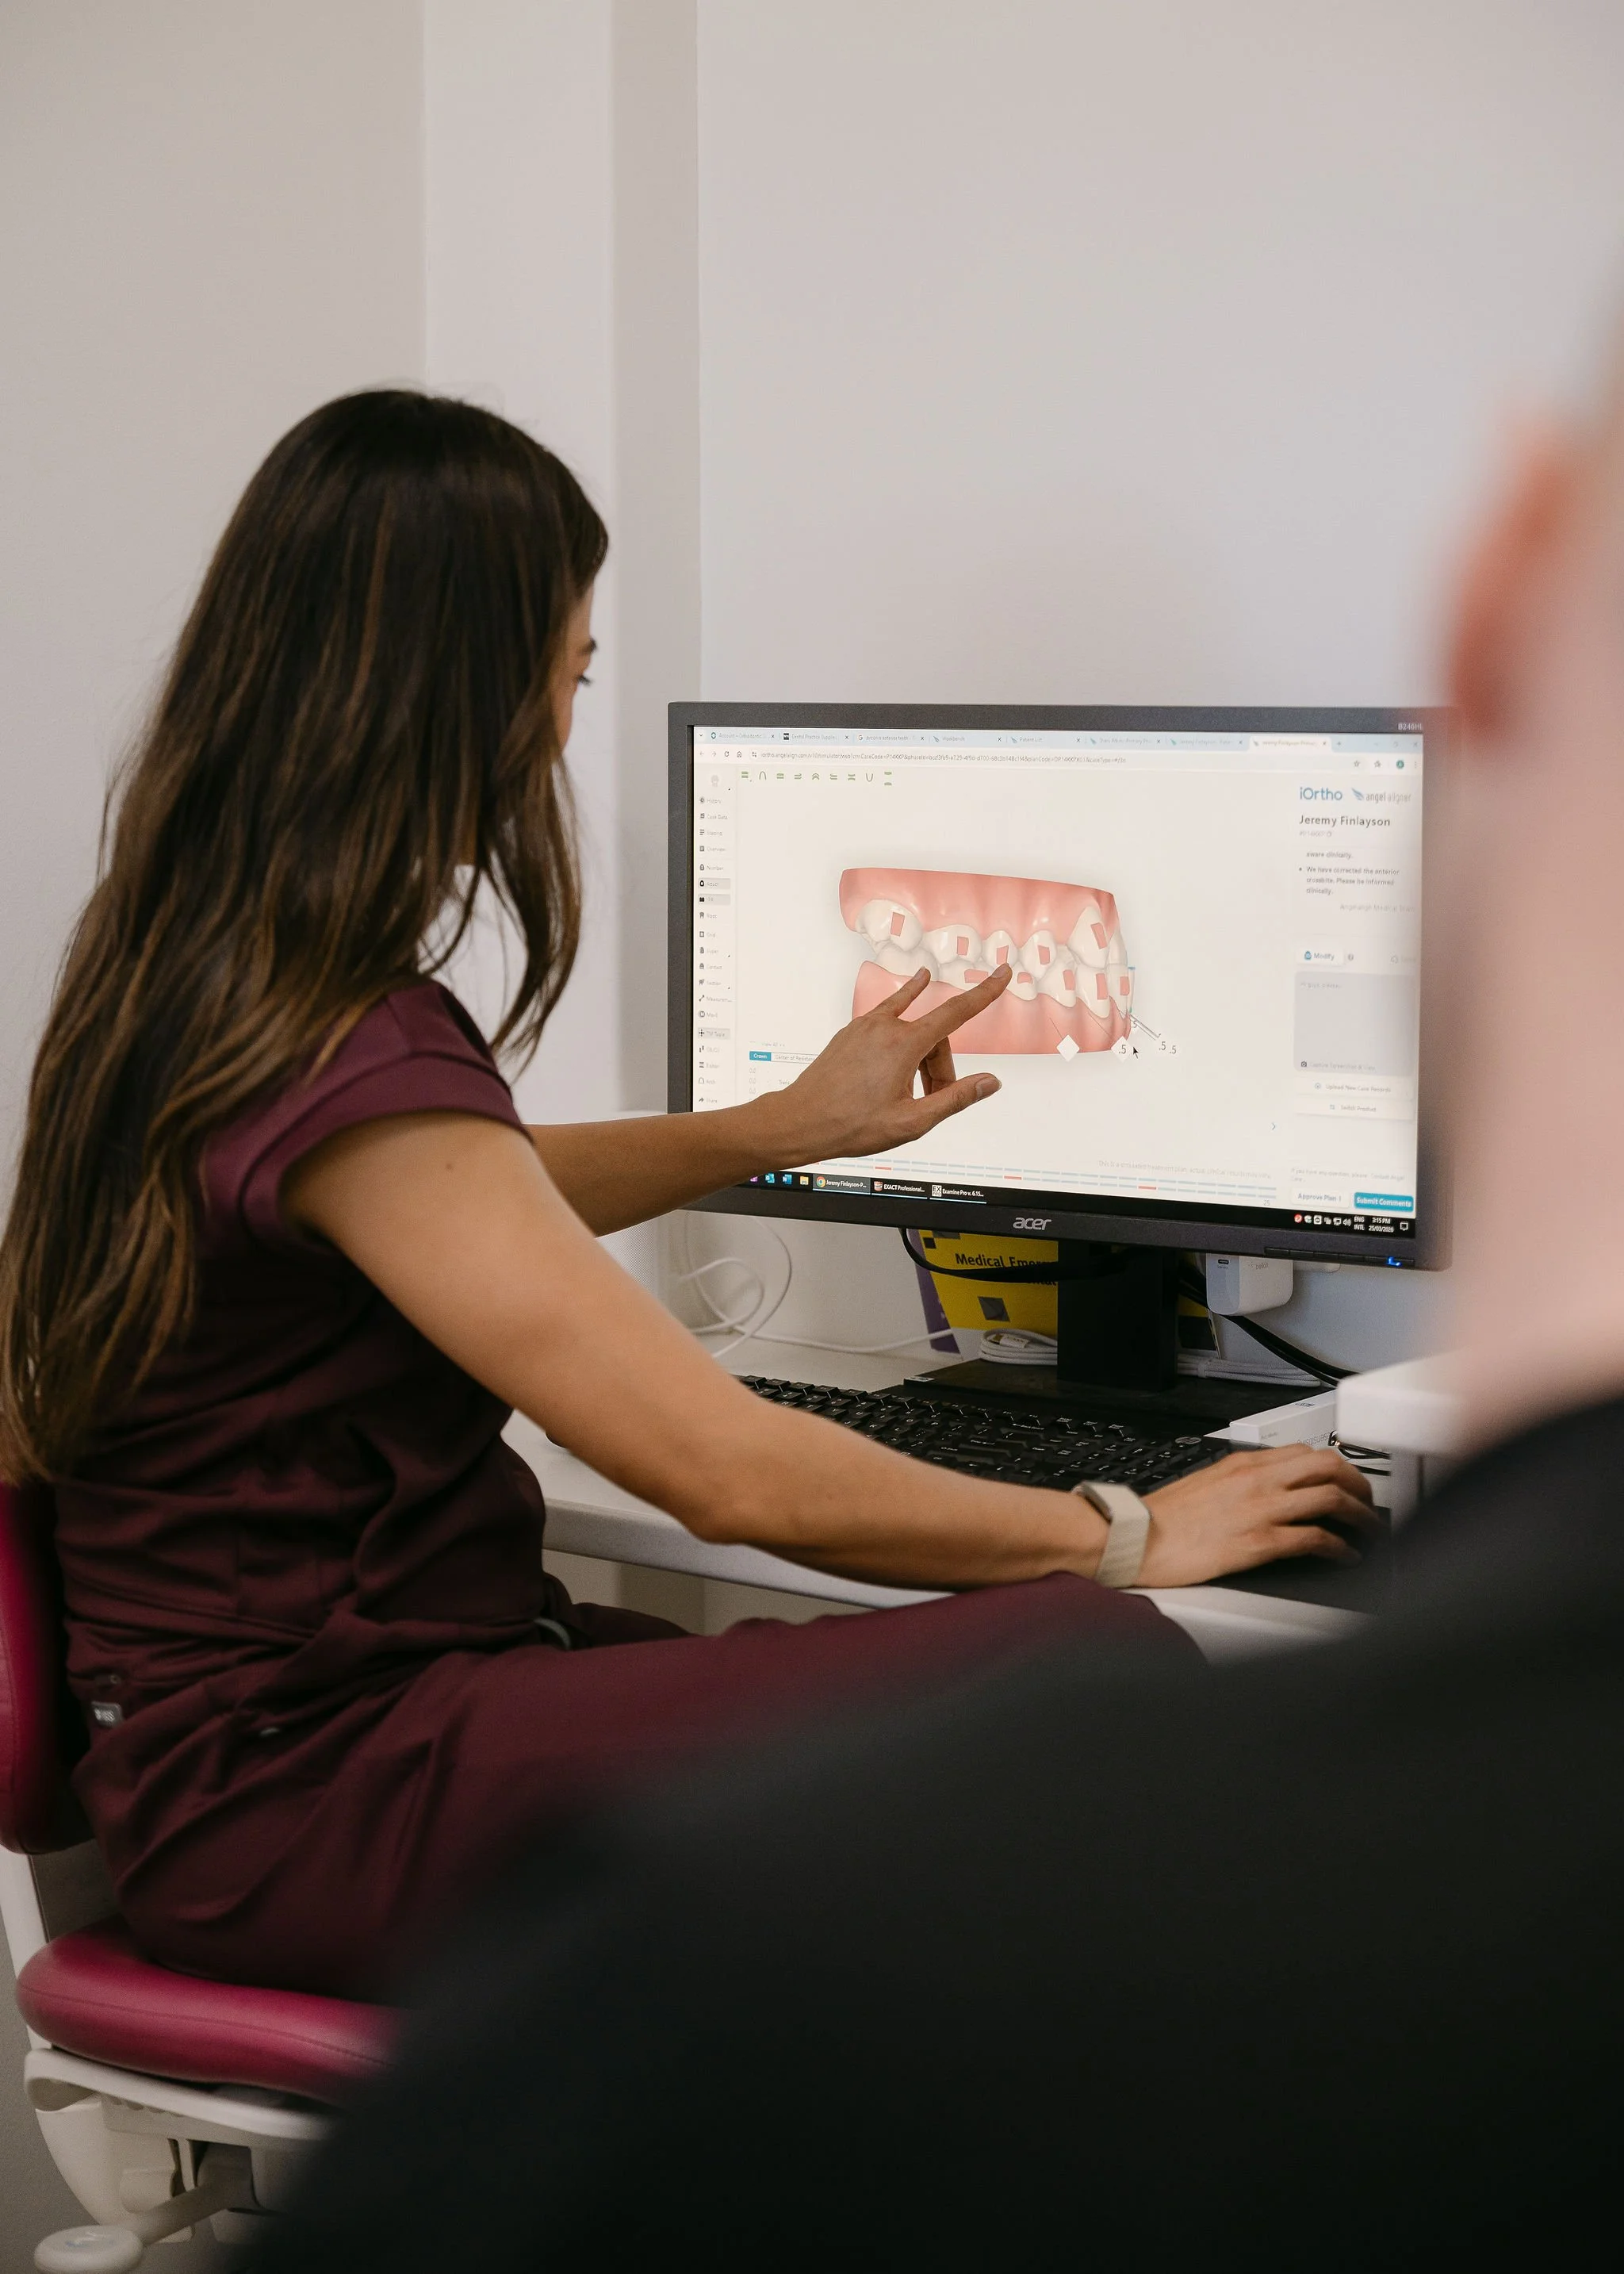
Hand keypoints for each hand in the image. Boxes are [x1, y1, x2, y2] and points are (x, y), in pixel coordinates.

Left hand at [756, 963, 1013, 1163]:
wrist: (800, 1121)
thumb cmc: (849, 1125)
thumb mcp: (912, 1121)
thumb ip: (954, 1098)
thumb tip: (989, 1082)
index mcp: (903, 1045)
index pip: (957, 1011)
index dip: (985, 993)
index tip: (1003, 973)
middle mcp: (884, 1027)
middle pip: (934, 1035)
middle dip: (942, 1065)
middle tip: (933, 1098)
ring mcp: (865, 1027)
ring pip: (911, 1031)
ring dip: (922, 1056)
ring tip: (914, 1089)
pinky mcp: (852, 1033)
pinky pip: (888, 1017)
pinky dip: (905, 1011)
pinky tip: (915, 988)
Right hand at [1136, 1446, 1376, 1588]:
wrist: (1137, 1537)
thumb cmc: (1165, 1518)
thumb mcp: (1208, 1481)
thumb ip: (1242, 1480)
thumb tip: (1269, 1489)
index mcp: (1244, 1463)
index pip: (1306, 1452)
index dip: (1339, 1467)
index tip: (1349, 1482)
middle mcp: (1257, 1480)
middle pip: (1329, 1466)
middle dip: (1360, 1484)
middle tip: (1368, 1503)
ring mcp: (1261, 1509)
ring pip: (1331, 1498)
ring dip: (1361, 1516)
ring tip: (1369, 1532)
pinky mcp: (1259, 1542)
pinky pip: (1315, 1539)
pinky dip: (1340, 1548)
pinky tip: (1345, 1557)